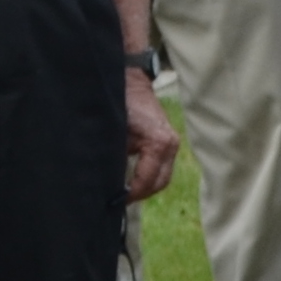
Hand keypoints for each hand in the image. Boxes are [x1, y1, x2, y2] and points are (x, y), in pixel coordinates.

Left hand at [121, 70, 178, 201]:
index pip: (148, 180)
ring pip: (162, 176)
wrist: (130, 80)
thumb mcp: (114, 136)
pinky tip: (131, 177)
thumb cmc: (120, 103)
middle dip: (140, 193)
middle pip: (160, 182)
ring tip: (124, 191)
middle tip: (118, 199)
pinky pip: (161, 166)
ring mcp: (172, 143)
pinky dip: (148, 175)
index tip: (114, 200)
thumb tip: (109, 184)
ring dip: (145, 185)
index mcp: (159, 143)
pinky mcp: (167, 140)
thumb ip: (116, 159)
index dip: (132, 193)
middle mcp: (170, 145)